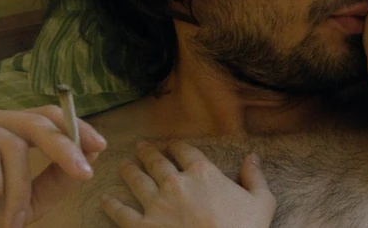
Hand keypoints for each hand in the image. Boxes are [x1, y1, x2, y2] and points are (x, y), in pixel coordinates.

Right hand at [0, 104, 106, 227]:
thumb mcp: (18, 201)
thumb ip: (52, 181)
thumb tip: (91, 156)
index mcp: (1, 126)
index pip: (46, 114)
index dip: (75, 127)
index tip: (100, 145)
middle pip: (37, 120)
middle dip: (65, 148)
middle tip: (84, 175)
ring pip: (14, 147)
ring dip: (18, 191)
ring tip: (12, 223)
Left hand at [102, 141, 275, 227]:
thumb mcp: (261, 201)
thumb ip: (255, 177)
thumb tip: (253, 157)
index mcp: (204, 173)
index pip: (185, 151)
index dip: (177, 146)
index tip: (173, 146)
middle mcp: (176, 183)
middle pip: (156, 161)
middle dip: (147, 152)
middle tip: (140, 147)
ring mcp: (157, 205)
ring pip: (137, 180)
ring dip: (129, 171)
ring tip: (124, 166)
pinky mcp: (143, 227)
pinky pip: (122, 212)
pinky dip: (112, 205)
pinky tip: (106, 199)